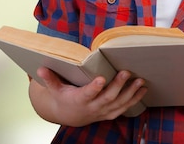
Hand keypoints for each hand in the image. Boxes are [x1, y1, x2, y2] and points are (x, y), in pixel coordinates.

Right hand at [30, 67, 146, 126]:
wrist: (71, 115)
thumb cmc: (64, 97)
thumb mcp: (55, 89)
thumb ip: (49, 78)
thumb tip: (40, 68)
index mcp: (79, 99)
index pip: (88, 93)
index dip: (94, 88)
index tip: (101, 79)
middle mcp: (93, 107)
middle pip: (108, 97)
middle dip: (118, 85)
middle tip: (126, 72)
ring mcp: (103, 111)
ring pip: (119, 103)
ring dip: (131, 92)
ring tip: (140, 81)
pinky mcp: (110, 112)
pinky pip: (124, 107)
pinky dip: (134, 99)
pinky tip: (143, 90)